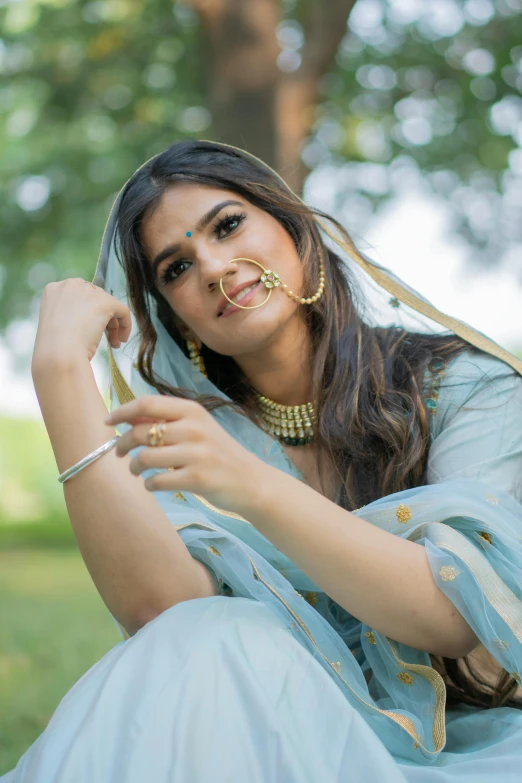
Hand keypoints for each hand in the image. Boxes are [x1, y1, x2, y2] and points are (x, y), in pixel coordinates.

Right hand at [32, 278, 131, 371]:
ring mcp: (88, 292)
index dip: (87, 313)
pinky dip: (126, 324)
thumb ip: (70, 315)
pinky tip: (122, 339)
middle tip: (106, 338)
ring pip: (109, 305)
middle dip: (102, 318)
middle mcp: (70, 285)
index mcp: (54, 290)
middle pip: (95, 299)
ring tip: (114, 343)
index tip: (89, 329)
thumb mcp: (57, 324)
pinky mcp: (105, 302)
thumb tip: (89, 319)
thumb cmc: (54, 347)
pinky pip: (123, 310)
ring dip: (113, 325)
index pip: (79, 296)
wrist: (58, 354)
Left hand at [104, 394, 264, 515]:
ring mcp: (196, 454)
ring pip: (145, 458)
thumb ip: (167, 421)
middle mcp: (194, 428)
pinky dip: (149, 484)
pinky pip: (157, 481)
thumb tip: (128, 418)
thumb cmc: (219, 453)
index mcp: (192, 411)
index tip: (108, 422)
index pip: (147, 404)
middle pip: (140, 432)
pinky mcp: (197, 478)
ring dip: (134, 467)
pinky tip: (153, 485)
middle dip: (122, 445)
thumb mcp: (198, 428)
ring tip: (137, 472)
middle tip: (120, 454)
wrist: (251, 481)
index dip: (122, 411)